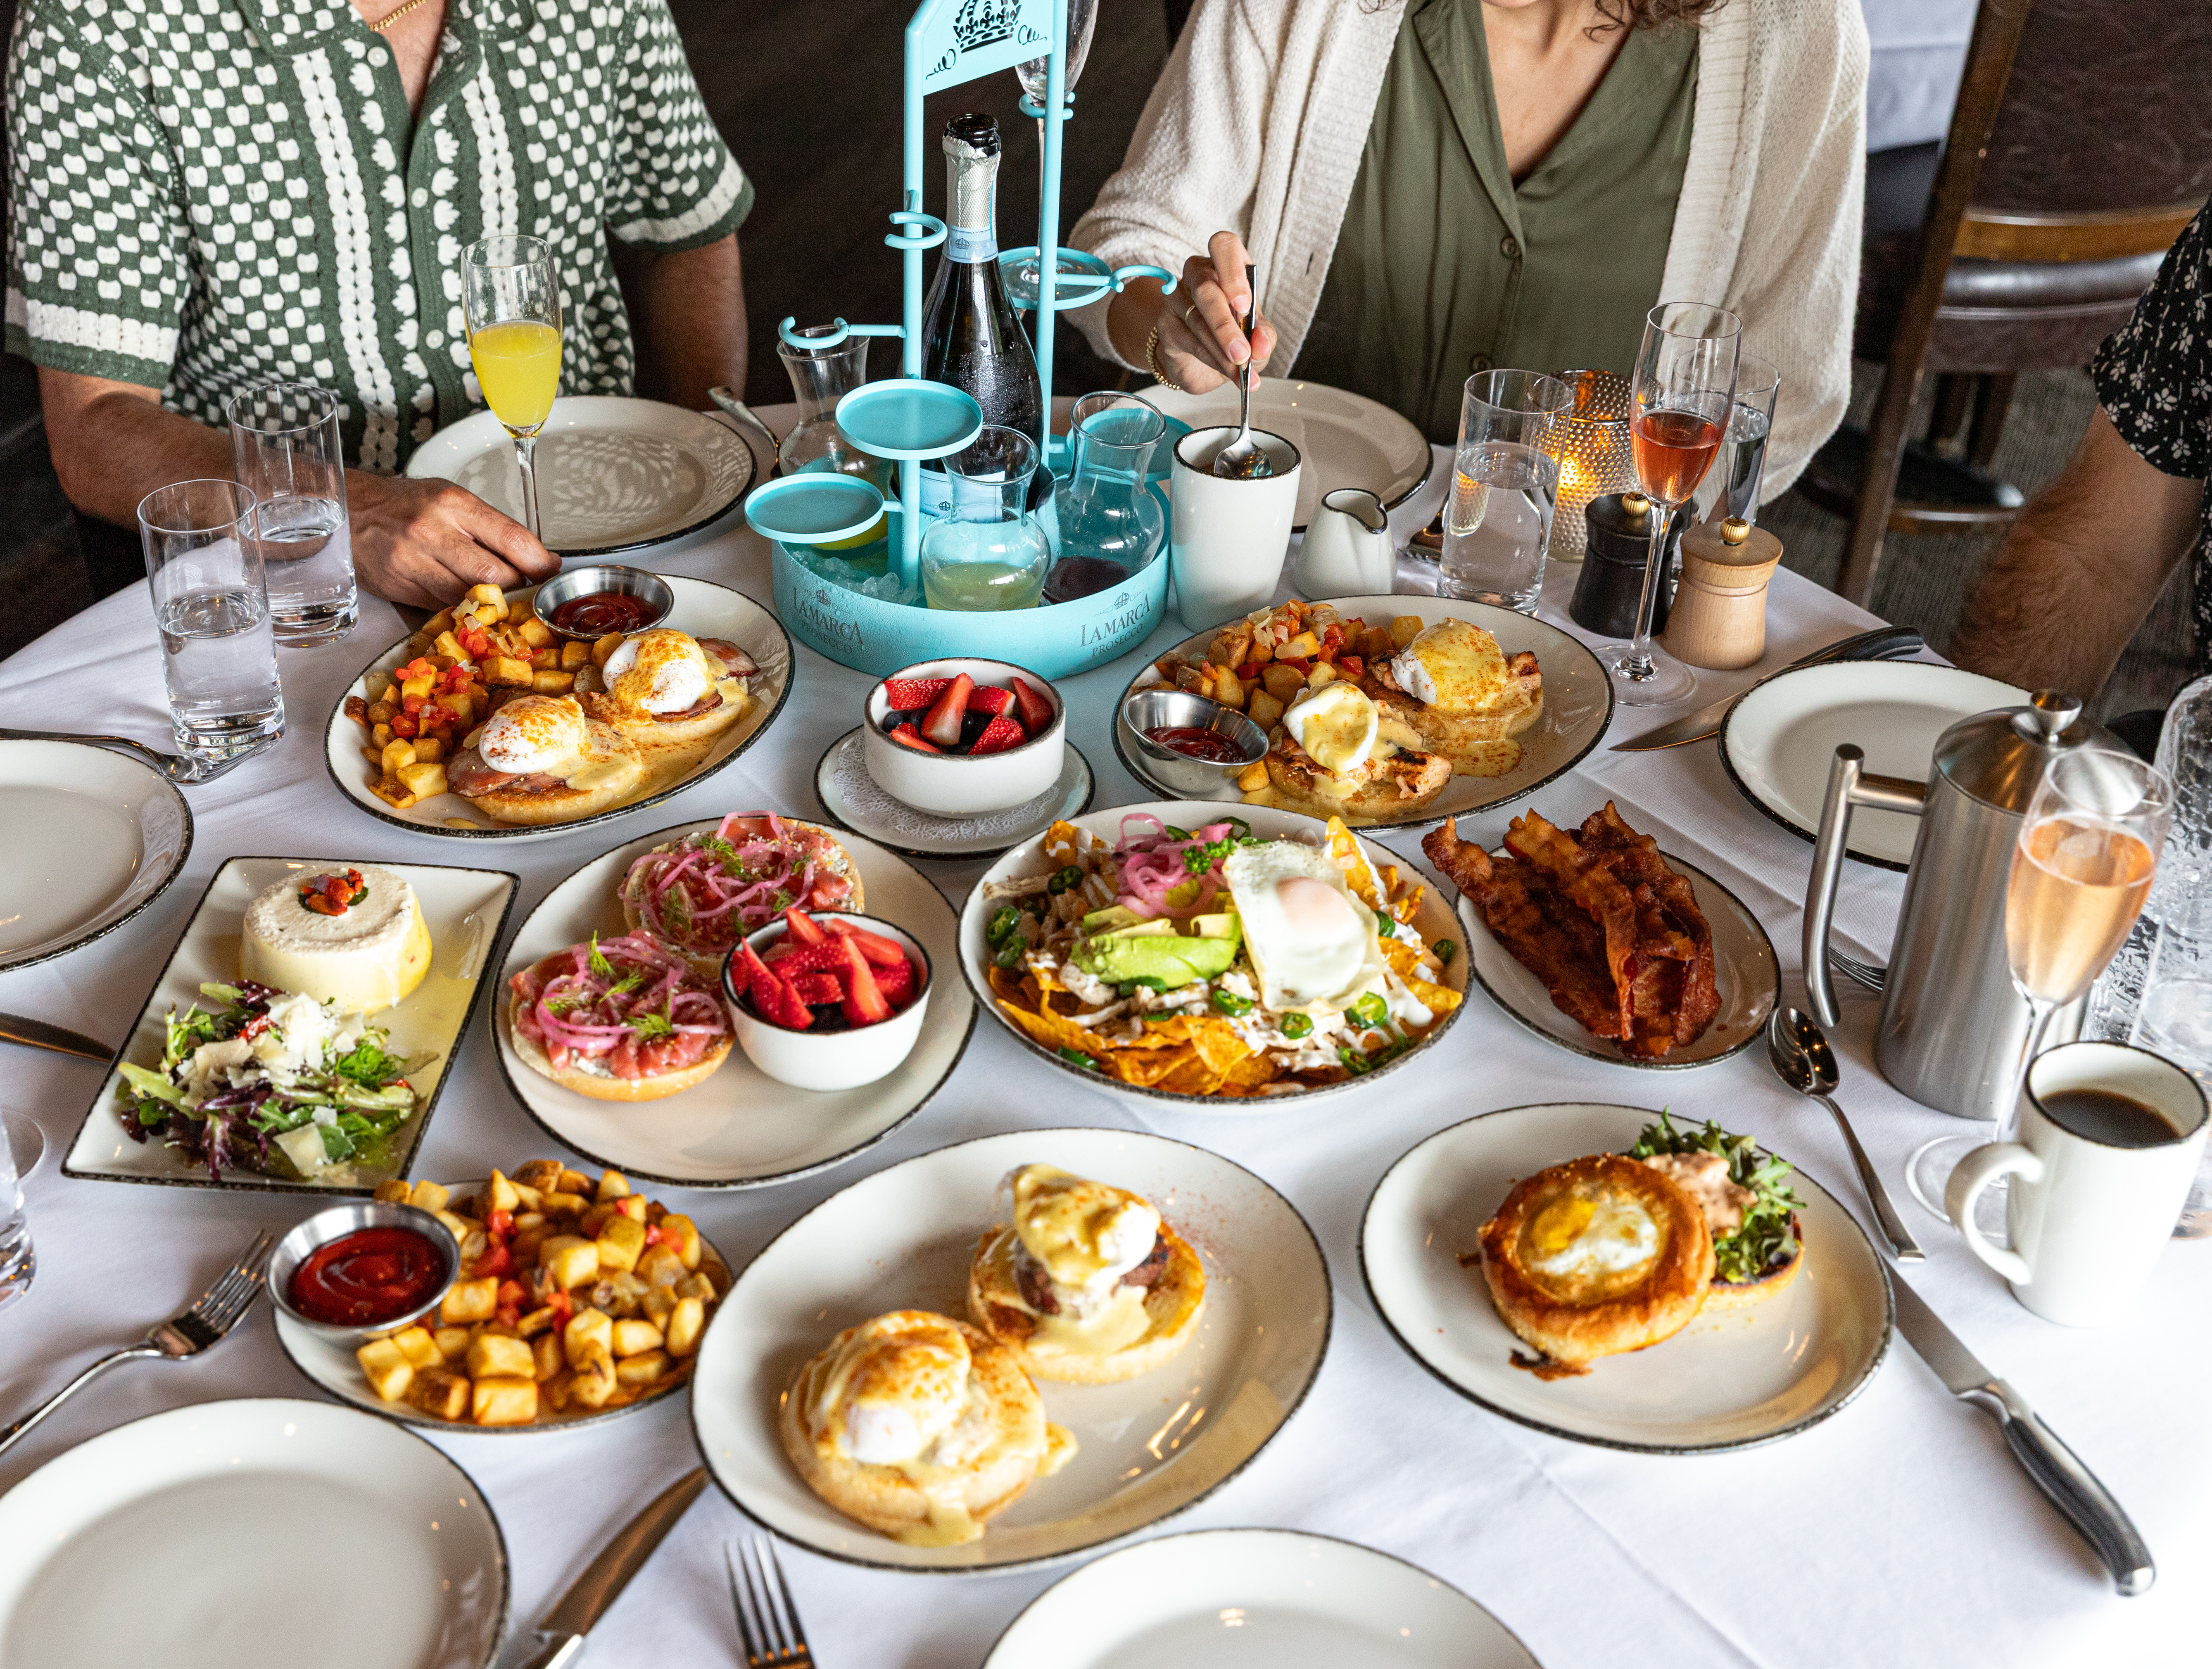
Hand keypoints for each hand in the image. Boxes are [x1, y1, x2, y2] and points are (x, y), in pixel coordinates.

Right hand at [347, 473, 559, 608]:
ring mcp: (414, 561)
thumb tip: (539, 557)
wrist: (350, 512)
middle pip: (495, 573)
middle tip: (522, 584)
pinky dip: (460, 605)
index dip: (539, 561)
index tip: (551, 570)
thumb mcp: (450, 499)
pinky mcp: (401, 585)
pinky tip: (462, 595)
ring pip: (470, 595)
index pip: (511, 538)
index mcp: (453, 503)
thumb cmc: (406, 504)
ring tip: (493, 592)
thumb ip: (492, 527)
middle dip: (516, 584)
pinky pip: (444, 605)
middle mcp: (433, 531)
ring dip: (489, 600)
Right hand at [1115, 230, 1277, 394]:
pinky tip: (1225, 369)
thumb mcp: (1257, 337)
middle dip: (1226, 324)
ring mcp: (1178, 298)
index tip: (1244, 305)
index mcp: (1226, 266)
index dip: (1232, 271)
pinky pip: (1189, 340)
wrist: (1203, 365)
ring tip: (1240, 369)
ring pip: (1198, 318)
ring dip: (1221, 348)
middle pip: (1205, 286)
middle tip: (1243, 352)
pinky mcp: (1166, 325)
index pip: (1224, 246)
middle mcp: (1199, 275)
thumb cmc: (1232, 338)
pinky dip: (1212, 359)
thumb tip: (1261, 345)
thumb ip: (1264, 337)